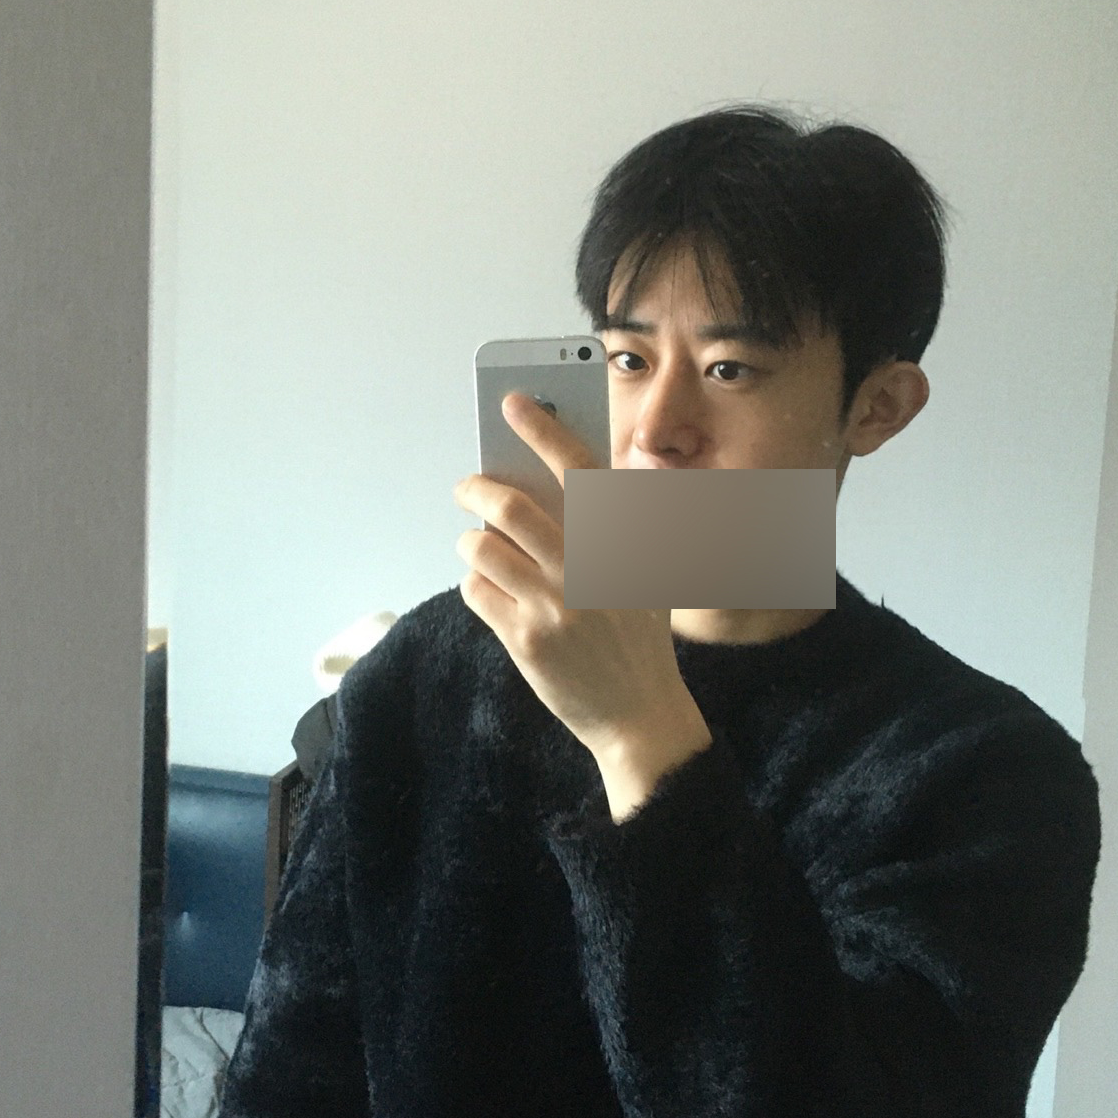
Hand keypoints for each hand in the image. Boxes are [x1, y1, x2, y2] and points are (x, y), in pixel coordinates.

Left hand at [453, 392, 706, 782]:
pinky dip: (476, 583)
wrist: (640, 716)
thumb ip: (624, 521)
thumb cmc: (638, 637)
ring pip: (483, 549)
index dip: (543, 428)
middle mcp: (586, 570)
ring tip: (481, 547)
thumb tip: (589, 469)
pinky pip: (477, 590)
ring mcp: (553, 607)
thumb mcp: (649, 573)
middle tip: (468, 486)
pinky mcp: (525, 641)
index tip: (513, 402)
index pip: (577, 469)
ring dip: (472, 542)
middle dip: (477, 489)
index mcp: (620, 544)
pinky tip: (492, 589)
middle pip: (511, 506)